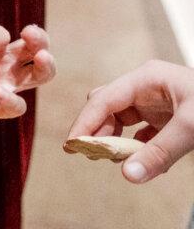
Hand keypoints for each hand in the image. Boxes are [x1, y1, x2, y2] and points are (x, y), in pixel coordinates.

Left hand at [0, 14, 55, 126]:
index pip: (2, 35)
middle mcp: (5, 64)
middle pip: (34, 48)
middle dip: (39, 38)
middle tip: (30, 32)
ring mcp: (6, 85)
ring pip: (39, 74)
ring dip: (46, 65)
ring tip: (42, 57)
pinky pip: (18, 106)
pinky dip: (12, 100)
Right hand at [66, 60, 193, 183]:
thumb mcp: (192, 127)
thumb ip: (160, 152)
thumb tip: (128, 175)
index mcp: (146, 77)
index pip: (103, 99)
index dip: (84, 123)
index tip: (71, 146)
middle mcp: (146, 87)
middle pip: (107, 108)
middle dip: (98, 132)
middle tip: (91, 156)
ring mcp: (156, 102)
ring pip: (122, 122)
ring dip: (117, 142)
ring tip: (115, 161)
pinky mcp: (167, 118)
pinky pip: (142, 133)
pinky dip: (138, 148)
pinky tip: (140, 162)